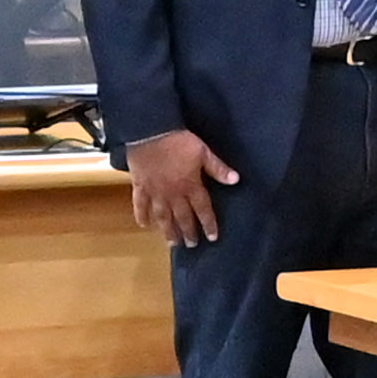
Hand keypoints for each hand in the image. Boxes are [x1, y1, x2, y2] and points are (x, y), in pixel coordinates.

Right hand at [122, 128, 235, 246]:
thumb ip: (218, 168)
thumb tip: (236, 180)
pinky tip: (144, 226)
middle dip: (188, 232)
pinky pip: (140, 205)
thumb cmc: (178, 141)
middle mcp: (173, 194)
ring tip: (172, 243)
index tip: (212, 237)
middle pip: (182, 217)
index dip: (208, 224)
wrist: (150, 132)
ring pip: (162, 216)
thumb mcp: (202, 152)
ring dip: (168, 231)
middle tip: (191, 245)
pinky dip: (142, 216)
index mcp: (190, 186)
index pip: (202, 209)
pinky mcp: (140, 187)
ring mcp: (155, 192)